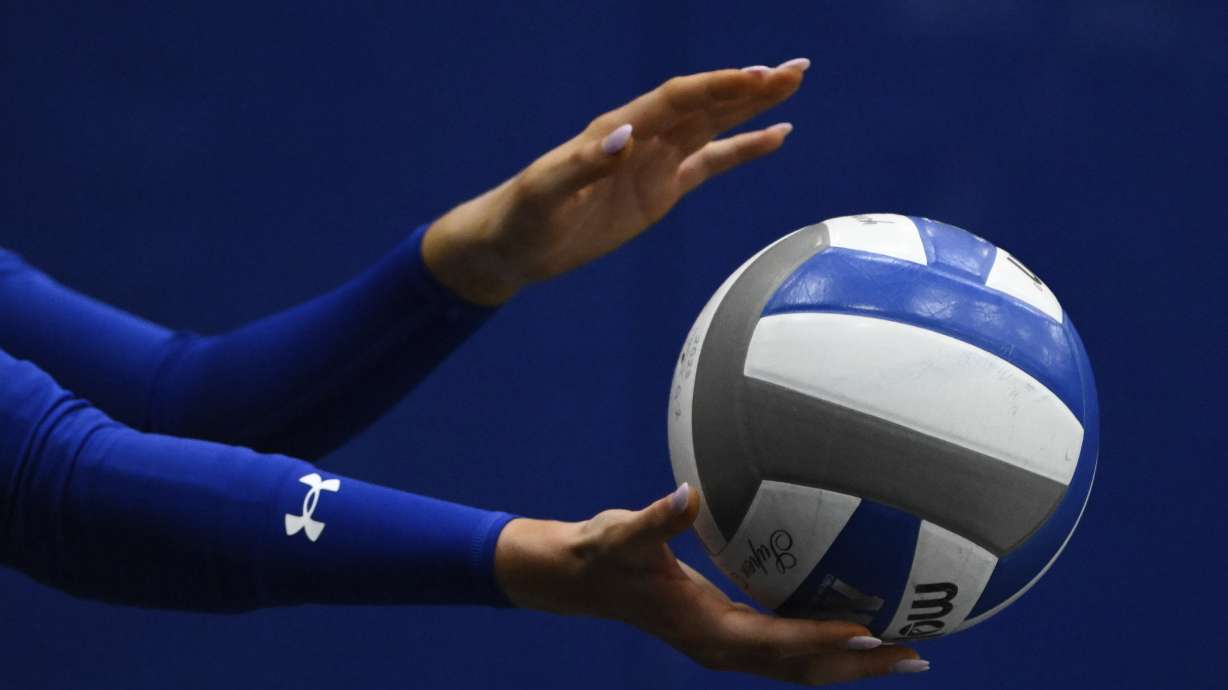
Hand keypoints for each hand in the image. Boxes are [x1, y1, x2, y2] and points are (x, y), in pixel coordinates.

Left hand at [422, 59, 809, 304]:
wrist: (515, 245)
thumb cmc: (523, 216)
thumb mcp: (547, 192)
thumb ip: (584, 164)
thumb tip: (625, 137)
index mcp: (616, 129)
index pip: (676, 100)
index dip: (717, 88)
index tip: (757, 78)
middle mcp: (642, 137)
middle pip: (704, 103)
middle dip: (749, 87)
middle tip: (795, 69)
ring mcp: (655, 162)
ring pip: (713, 125)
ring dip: (752, 107)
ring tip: (792, 84)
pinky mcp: (661, 190)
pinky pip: (711, 163)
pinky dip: (743, 150)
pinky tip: (775, 136)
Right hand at [494, 484, 929, 684]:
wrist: (578, 580)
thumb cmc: (602, 554)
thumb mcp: (625, 535)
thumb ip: (657, 519)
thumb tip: (686, 494)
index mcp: (704, 630)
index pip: (776, 641)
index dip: (824, 638)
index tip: (870, 631)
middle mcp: (721, 648)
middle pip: (802, 670)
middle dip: (859, 667)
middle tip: (916, 655)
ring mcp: (724, 646)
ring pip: (799, 668)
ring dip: (850, 664)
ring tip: (904, 653)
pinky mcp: (725, 635)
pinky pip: (786, 651)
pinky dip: (824, 646)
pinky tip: (850, 627)